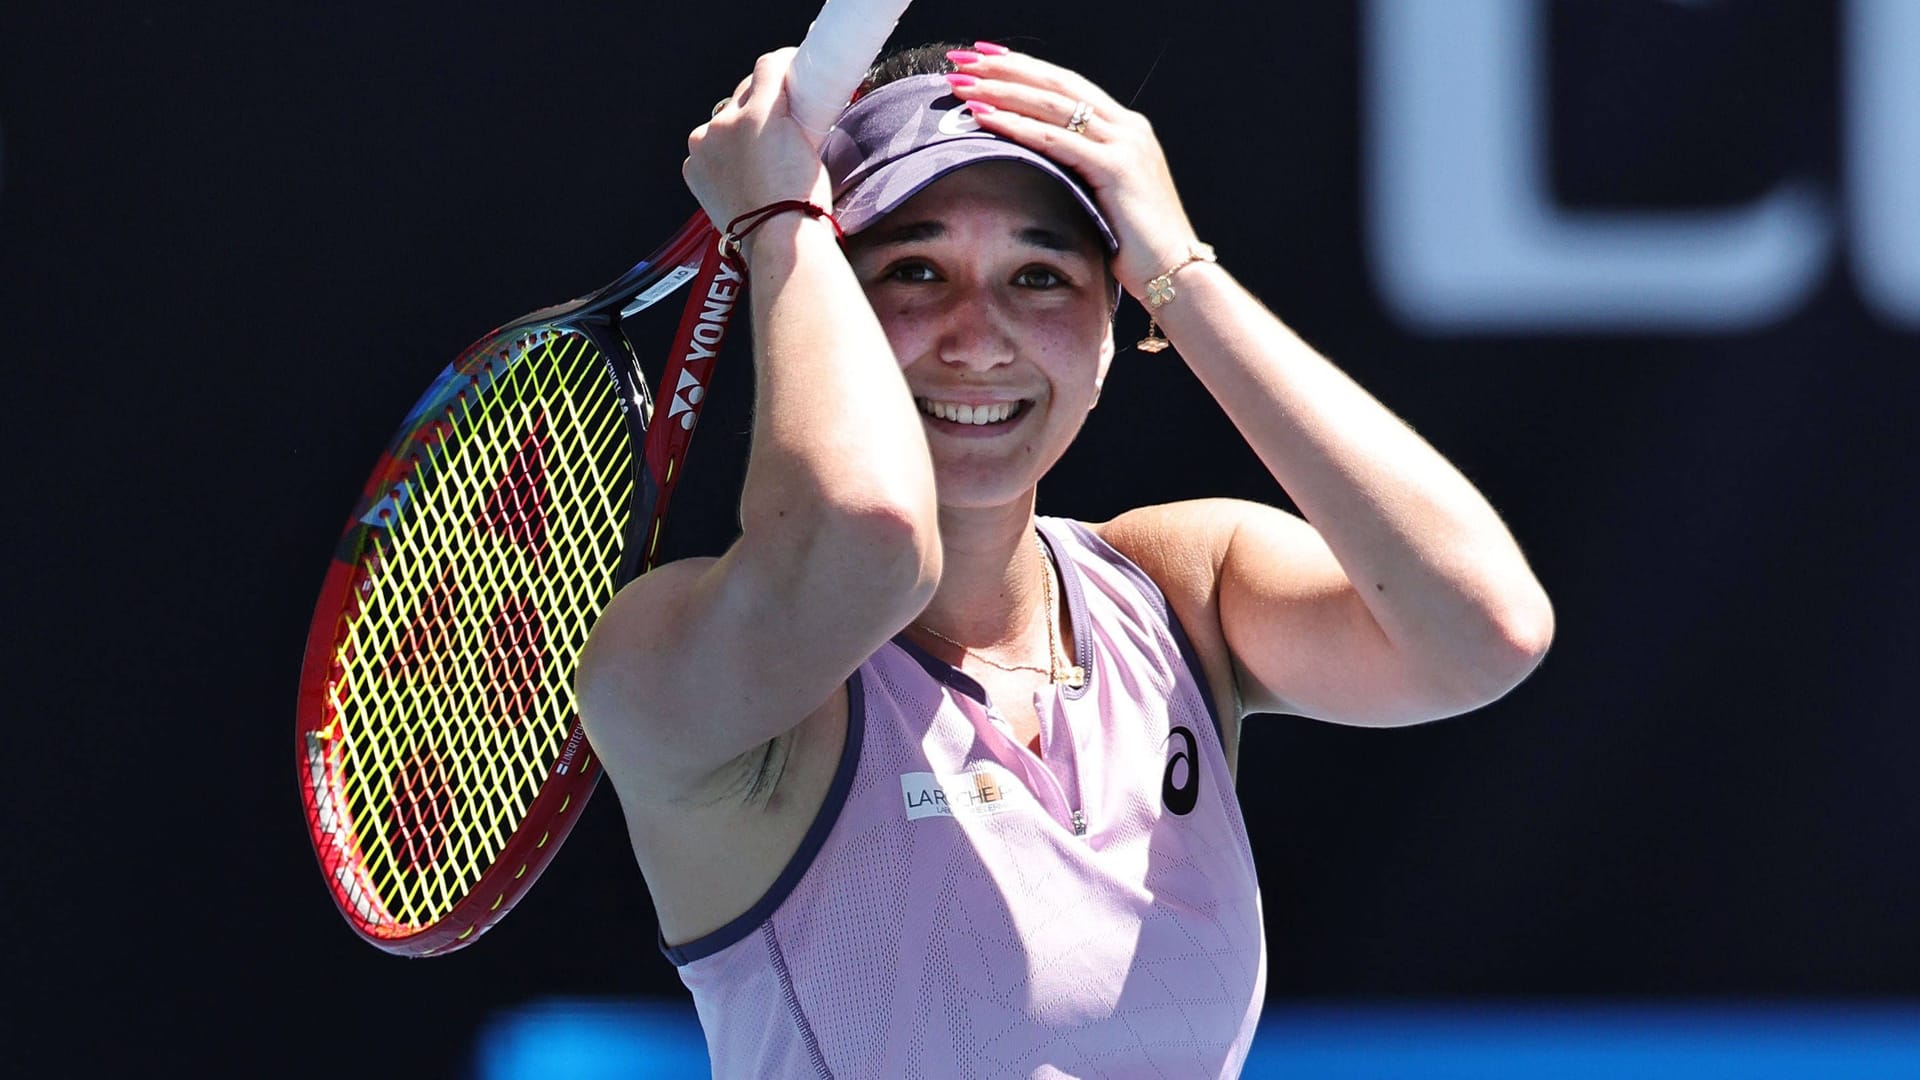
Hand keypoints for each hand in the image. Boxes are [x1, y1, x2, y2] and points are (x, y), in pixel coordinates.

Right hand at [684, 48, 833, 233]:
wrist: (777, 241)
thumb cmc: (769, 236)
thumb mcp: (741, 211)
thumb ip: (744, 188)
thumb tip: (768, 180)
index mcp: (696, 164)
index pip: (721, 132)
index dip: (746, 131)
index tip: (767, 139)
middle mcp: (706, 138)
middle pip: (733, 107)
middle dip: (759, 112)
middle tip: (790, 129)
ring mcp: (731, 123)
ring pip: (751, 89)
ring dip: (773, 94)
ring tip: (802, 110)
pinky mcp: (762, 111)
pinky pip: (770, 70)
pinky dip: (786, 64)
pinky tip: (804, 66)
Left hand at [942, 46, 1200, 297]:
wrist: (1176, 274)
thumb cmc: (1137, 247)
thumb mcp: (1107, 197)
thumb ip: (1082, 171)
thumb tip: (1039, 167)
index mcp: (1127, 129)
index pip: (1068, 86)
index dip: (1025, 69)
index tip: (985, 60)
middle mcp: (1128, 127)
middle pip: (1057, 85)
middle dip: (1006, 70)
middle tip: (963, 60)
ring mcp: (1125, 144)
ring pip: (1053, 105)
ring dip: (1003, 91)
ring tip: (964, 85)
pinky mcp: (1117, 168)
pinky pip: (1056, 140)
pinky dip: (1017, 126)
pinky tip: (985, 117)